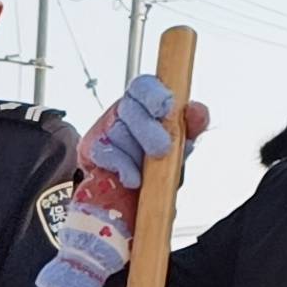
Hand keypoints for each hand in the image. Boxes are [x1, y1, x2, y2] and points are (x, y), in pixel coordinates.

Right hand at [79, 74, 208, 183]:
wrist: (132, 200)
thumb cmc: (157, 167)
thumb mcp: (179, 145)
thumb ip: (191, 126)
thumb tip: (197, 110)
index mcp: (146, 103)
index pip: (144, 85)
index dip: (154, 93)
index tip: (165, 107)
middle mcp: (124, 111)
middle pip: (130, 107)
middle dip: (147, 129)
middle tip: (162, 149)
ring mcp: (104, 129)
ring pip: (118, 130)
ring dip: (137, 153)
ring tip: (148, 171)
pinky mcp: (90, 149)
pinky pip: (105, 152)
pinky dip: (123, 167)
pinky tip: (134, 178)